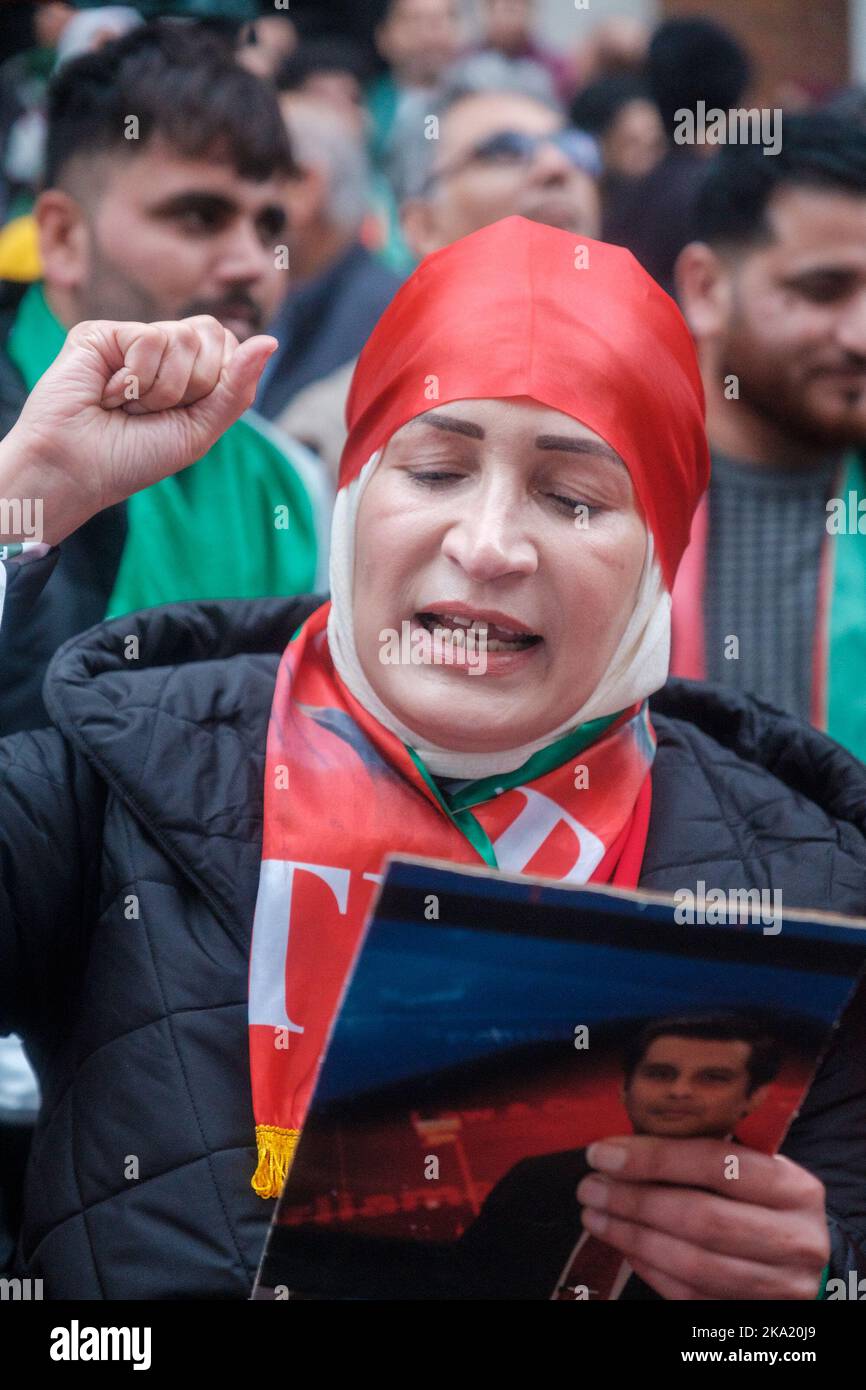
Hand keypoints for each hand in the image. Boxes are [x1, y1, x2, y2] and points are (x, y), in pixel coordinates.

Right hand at [1, 316, 275, 544]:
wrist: (80, 470)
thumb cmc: (135, 457)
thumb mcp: (200, 431)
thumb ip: (237, 388)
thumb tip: (272, 341)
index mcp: (187, 370)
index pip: (230, 347)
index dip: (217, 382)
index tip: (185, 413)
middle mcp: (161, 349)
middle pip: (211, 336)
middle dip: (192, 387)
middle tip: (153, 411)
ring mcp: (131, 337)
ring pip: (183, 338)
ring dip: (161, 390)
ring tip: (129, 406)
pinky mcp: (102, 332)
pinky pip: (149, 339)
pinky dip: (135, 380)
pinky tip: (108, 394)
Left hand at [576, 1136, 828, 1299]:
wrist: (815, 1261)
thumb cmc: (770, 1203)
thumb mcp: (758, 1170)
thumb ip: (708, 1157)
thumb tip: (626, 1149)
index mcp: (794, 1187)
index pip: (716, 1164)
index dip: (654, 1158)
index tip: (603, 1154)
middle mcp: (793, 1238)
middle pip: (701, 1218)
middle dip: (634, 1201)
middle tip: (590, 1187)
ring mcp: (779, 1285)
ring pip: (693, 1264)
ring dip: (633, 1237)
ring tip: (596, 1216)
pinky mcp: (755, 1314)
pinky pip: (691, 1295)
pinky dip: (650, 1269)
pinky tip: (624, 1245)